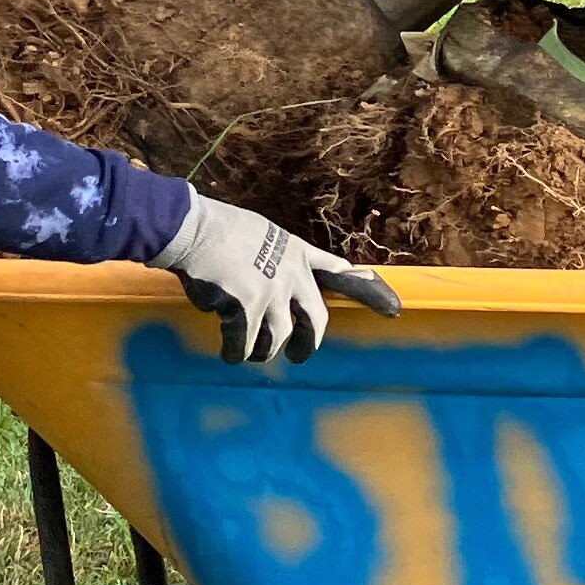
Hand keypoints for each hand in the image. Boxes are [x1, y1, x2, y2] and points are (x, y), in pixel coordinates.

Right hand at [152, 196, 399, 364]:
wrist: (192, 227)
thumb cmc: (218, 229)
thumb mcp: (262, 234)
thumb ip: (278, 259)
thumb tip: (277, 289)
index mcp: (297, 253)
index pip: (339, 272)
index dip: (366, 291)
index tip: (393, 308)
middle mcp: (292, 274)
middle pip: (315, 320)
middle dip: (308, 345)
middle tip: (300, 357)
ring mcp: (272, 292)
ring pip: (277, 338)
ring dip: (262, 351)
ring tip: (248, 354)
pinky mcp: (247, 307)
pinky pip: (244, 343)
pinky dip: (236, 351)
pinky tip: (229, 354)